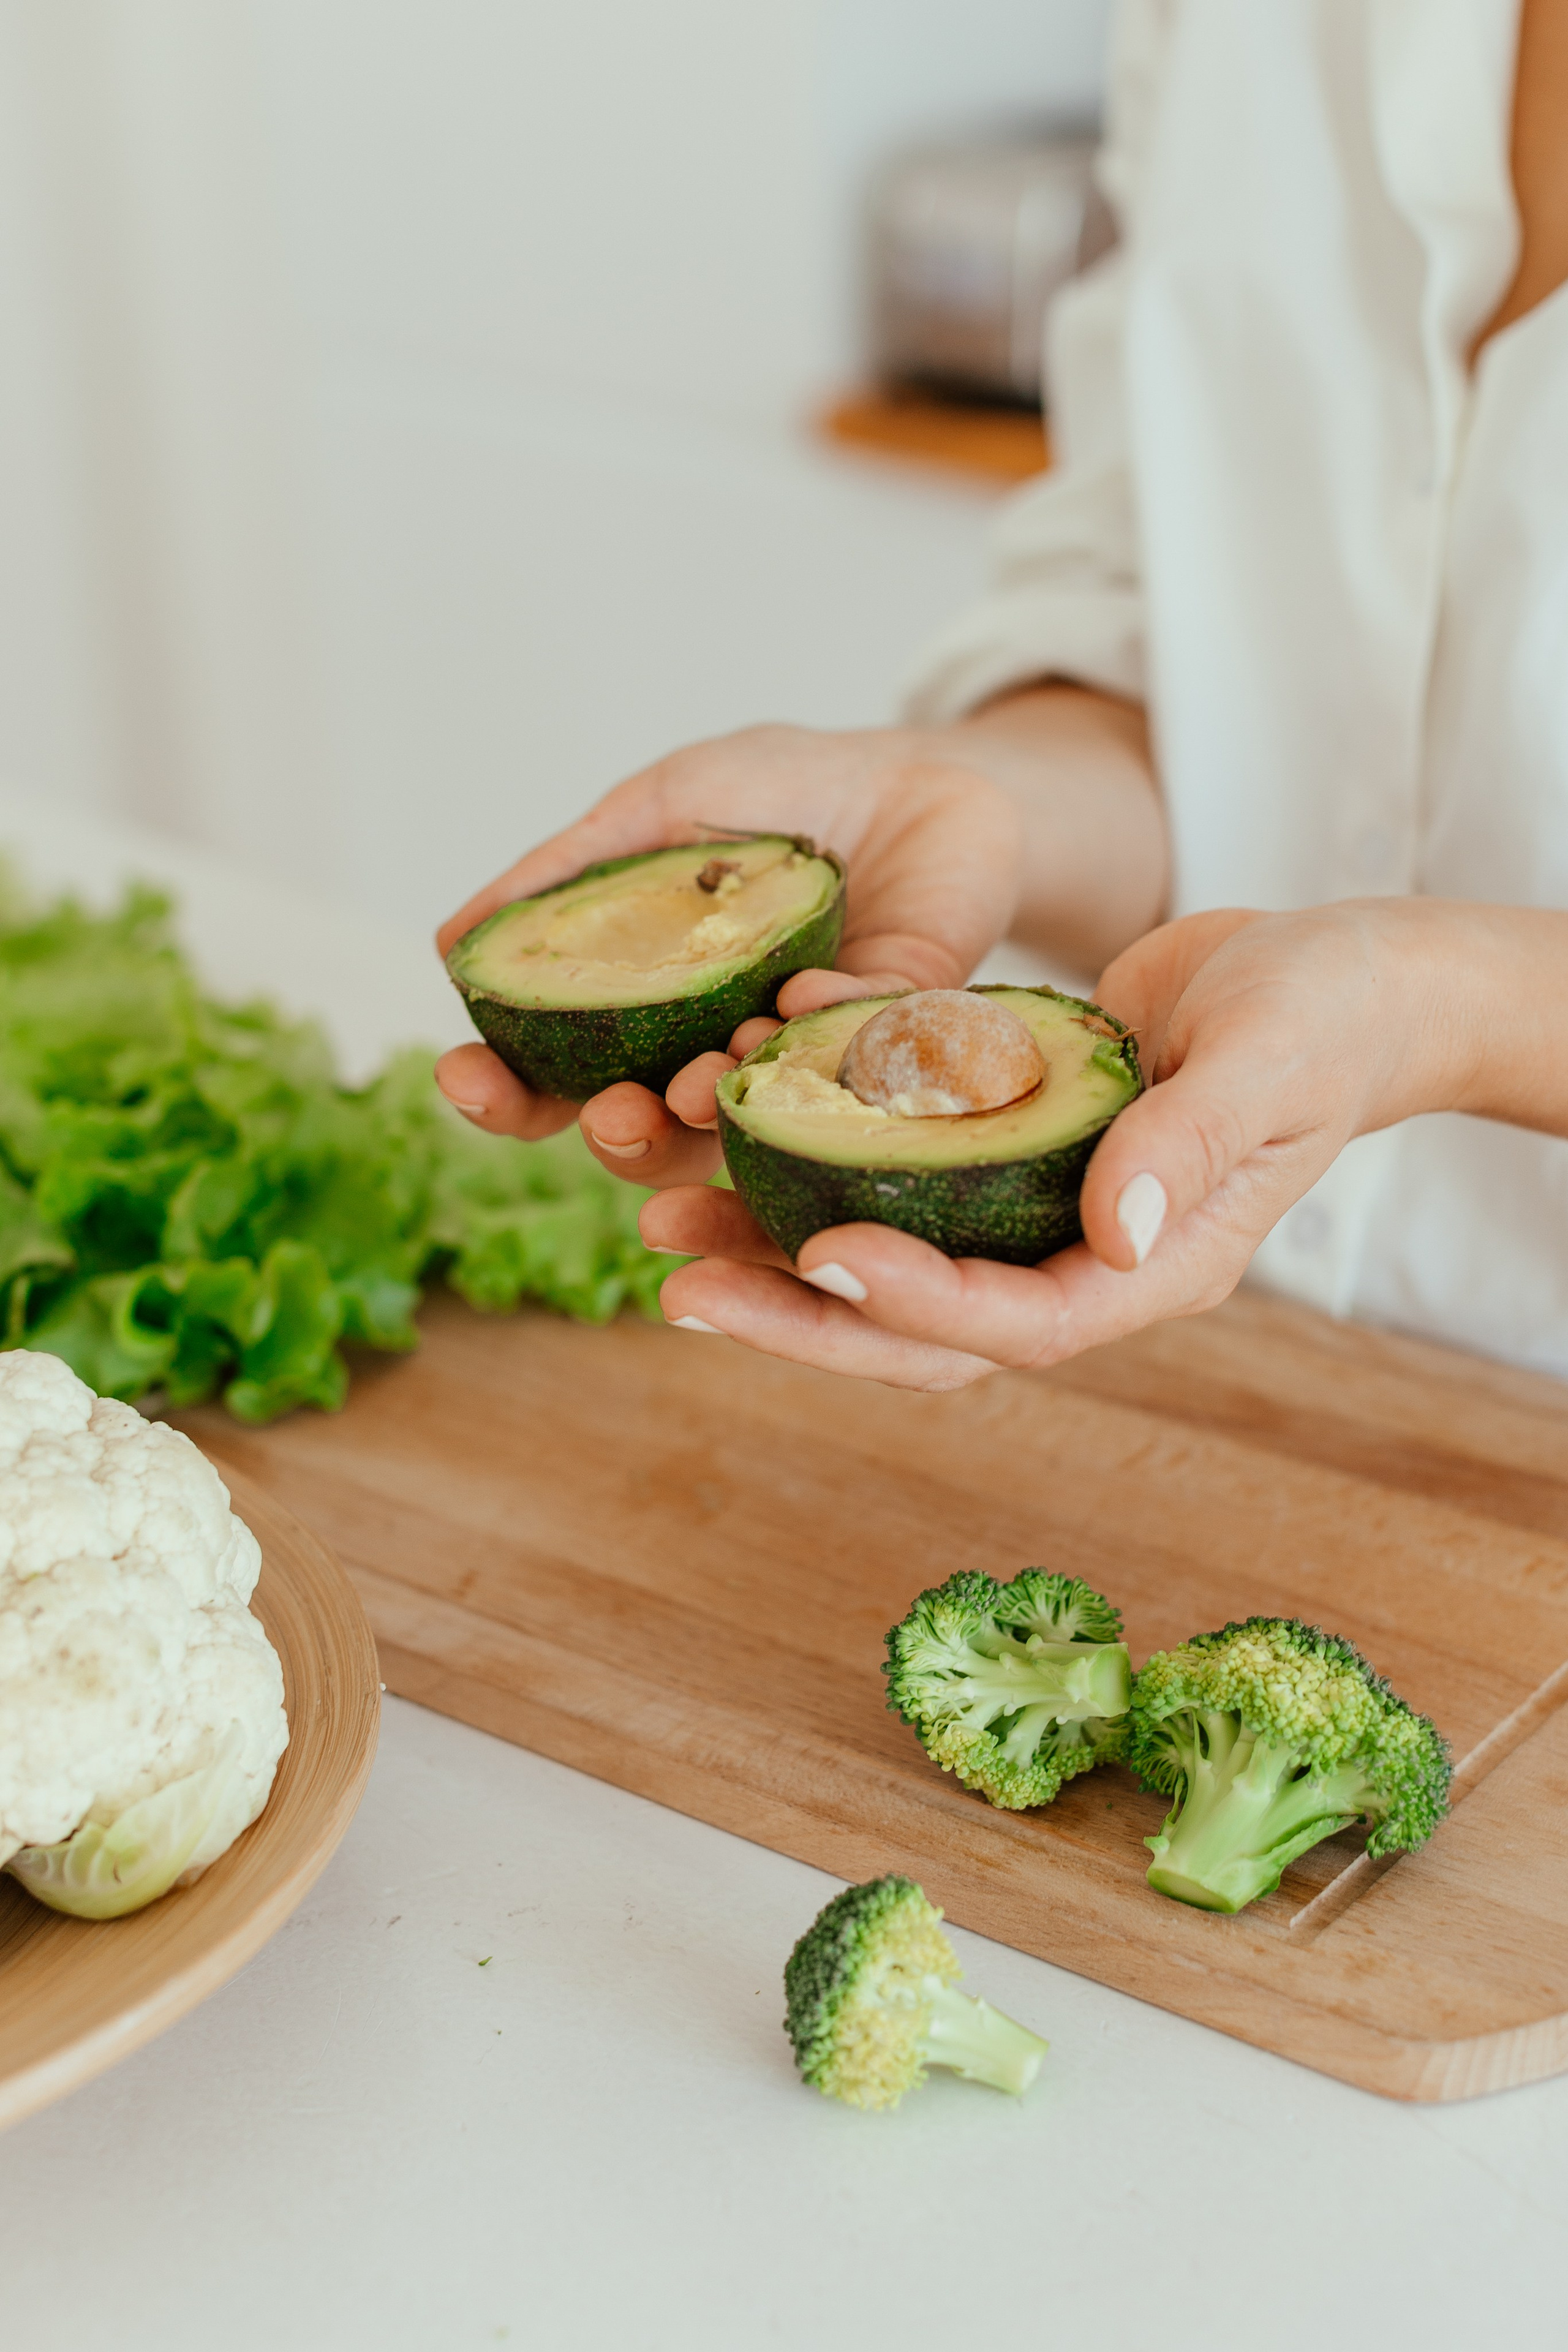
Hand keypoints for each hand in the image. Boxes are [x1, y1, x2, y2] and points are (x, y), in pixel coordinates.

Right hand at [434, 720, 1025, 1176]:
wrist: (923, 772)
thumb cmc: (783, 790)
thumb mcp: (659, 810)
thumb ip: (568, 877)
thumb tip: (451, 945)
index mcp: (646, 1015)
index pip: (554, 1081)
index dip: (504, 1093)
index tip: (464, 1078)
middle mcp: (714, 1058)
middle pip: (641, 1138)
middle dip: (612, 1136)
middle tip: (610, 1115)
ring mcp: (799, 1066)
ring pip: (738, 1138)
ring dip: (704, 1121)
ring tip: (692, 1087)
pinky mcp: (894, 1051)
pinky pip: (850, 1068)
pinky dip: (815, 1036)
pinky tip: (796, 1003)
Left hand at [647, 899, 1486, 1387]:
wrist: (1325, 982)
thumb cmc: (1319, 1019)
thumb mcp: (1268, 1066)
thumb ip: (1190, 1145)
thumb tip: (1111, 1235)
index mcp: (1147, 1270)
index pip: (1015, 1324)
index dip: (913, 1303)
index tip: (816, 1251)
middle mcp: (1075, 1263)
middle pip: (919, 1329)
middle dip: (800, 1315)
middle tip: (679, 1281)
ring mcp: (1029, 1215)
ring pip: (884, 1265)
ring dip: (772, 1249)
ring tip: (662, 1212)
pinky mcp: (995, 1156)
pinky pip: (889, 1181)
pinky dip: (810, 1158)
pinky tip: (730, 1111)